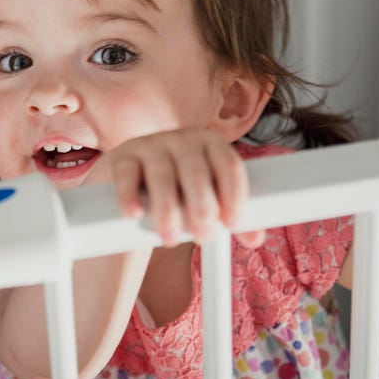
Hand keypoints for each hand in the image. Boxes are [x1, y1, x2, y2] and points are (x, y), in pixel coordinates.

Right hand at [88, 129, 265, 247]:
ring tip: (169, 239)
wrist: (133, 182)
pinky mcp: (123, 157)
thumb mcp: (205, 199)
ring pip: (162, 175)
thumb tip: (255, 237)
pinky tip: (134, 215)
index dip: (234, 194)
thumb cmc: (179, 192)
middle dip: (202, 207)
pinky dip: (130, 196)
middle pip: (196, 171)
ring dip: (167, 210)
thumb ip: (229, 217)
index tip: (232, 223)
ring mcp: (150, 145)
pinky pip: (127, 174)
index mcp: (211, 145)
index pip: (229, 164)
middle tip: (203, 236)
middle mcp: (182, 140)